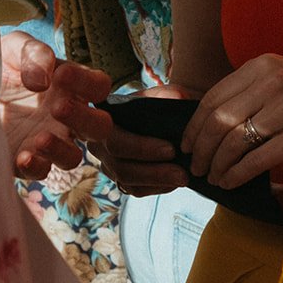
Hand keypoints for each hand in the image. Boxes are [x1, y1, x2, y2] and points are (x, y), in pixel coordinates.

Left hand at [0, 31, 113, 178]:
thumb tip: (43, 81)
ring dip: (61, 149)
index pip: (99, 86)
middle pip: (99, 127)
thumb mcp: (14, 48)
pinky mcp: (22, 161)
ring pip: (73, 158)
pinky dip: (36, 166)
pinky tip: (23, 155)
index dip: (88, 82)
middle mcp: (65, 117)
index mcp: (70, 87)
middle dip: (84, 118)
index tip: (61, 75)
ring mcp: (47, 141)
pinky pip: (40, 172)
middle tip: (57, 107)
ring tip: (40, 137)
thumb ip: (34, 53)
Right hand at [87, 83, 191, 197]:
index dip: (142, 148)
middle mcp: (99, 145)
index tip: (171, 149)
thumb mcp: (163, 93)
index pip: (115, 140)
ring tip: (184, 179)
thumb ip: (170, 93)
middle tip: (182, 172)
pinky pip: (136, 190)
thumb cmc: (158, 103)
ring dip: (158, 182)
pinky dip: (157, 188)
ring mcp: (108, 165)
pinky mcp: (120, 179)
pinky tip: (175, 182)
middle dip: (154, 172)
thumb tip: (177, 97)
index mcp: (103, 121)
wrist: (160, 114)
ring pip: (128, 183)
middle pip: (121, 167)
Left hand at [181, 56, 282, 190]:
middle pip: (218, 120)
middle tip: (195, 165)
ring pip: (233, 142)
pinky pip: (256, 161)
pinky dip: (236, 175)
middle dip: (200, 148)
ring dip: (216, 164)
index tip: (187, 143)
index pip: (214, 96)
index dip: (194, 125)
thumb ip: (254, 89)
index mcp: (265, 65)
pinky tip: (230, 182)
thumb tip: (215, 118)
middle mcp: (273, 82)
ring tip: (212, 177)